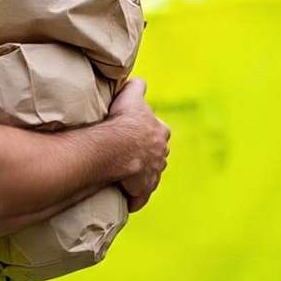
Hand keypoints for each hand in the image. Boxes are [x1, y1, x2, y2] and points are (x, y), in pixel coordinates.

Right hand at [108, 77, 169, 211]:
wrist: (119, 145)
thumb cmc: (125, 120)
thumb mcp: (132, 95)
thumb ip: (137, 86)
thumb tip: (138, 81)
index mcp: (161, 132)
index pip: (159, 132)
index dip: (148, 133)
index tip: (138, 134)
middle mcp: (161, 154)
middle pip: (156, 155)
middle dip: (147, 156)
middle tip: (131, 156)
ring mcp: (153, 172)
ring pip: (149, 176)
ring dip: (140, 176)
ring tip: (126, 176)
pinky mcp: (143, 188)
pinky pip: (140, 196)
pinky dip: (134, 197)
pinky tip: (127, 198)